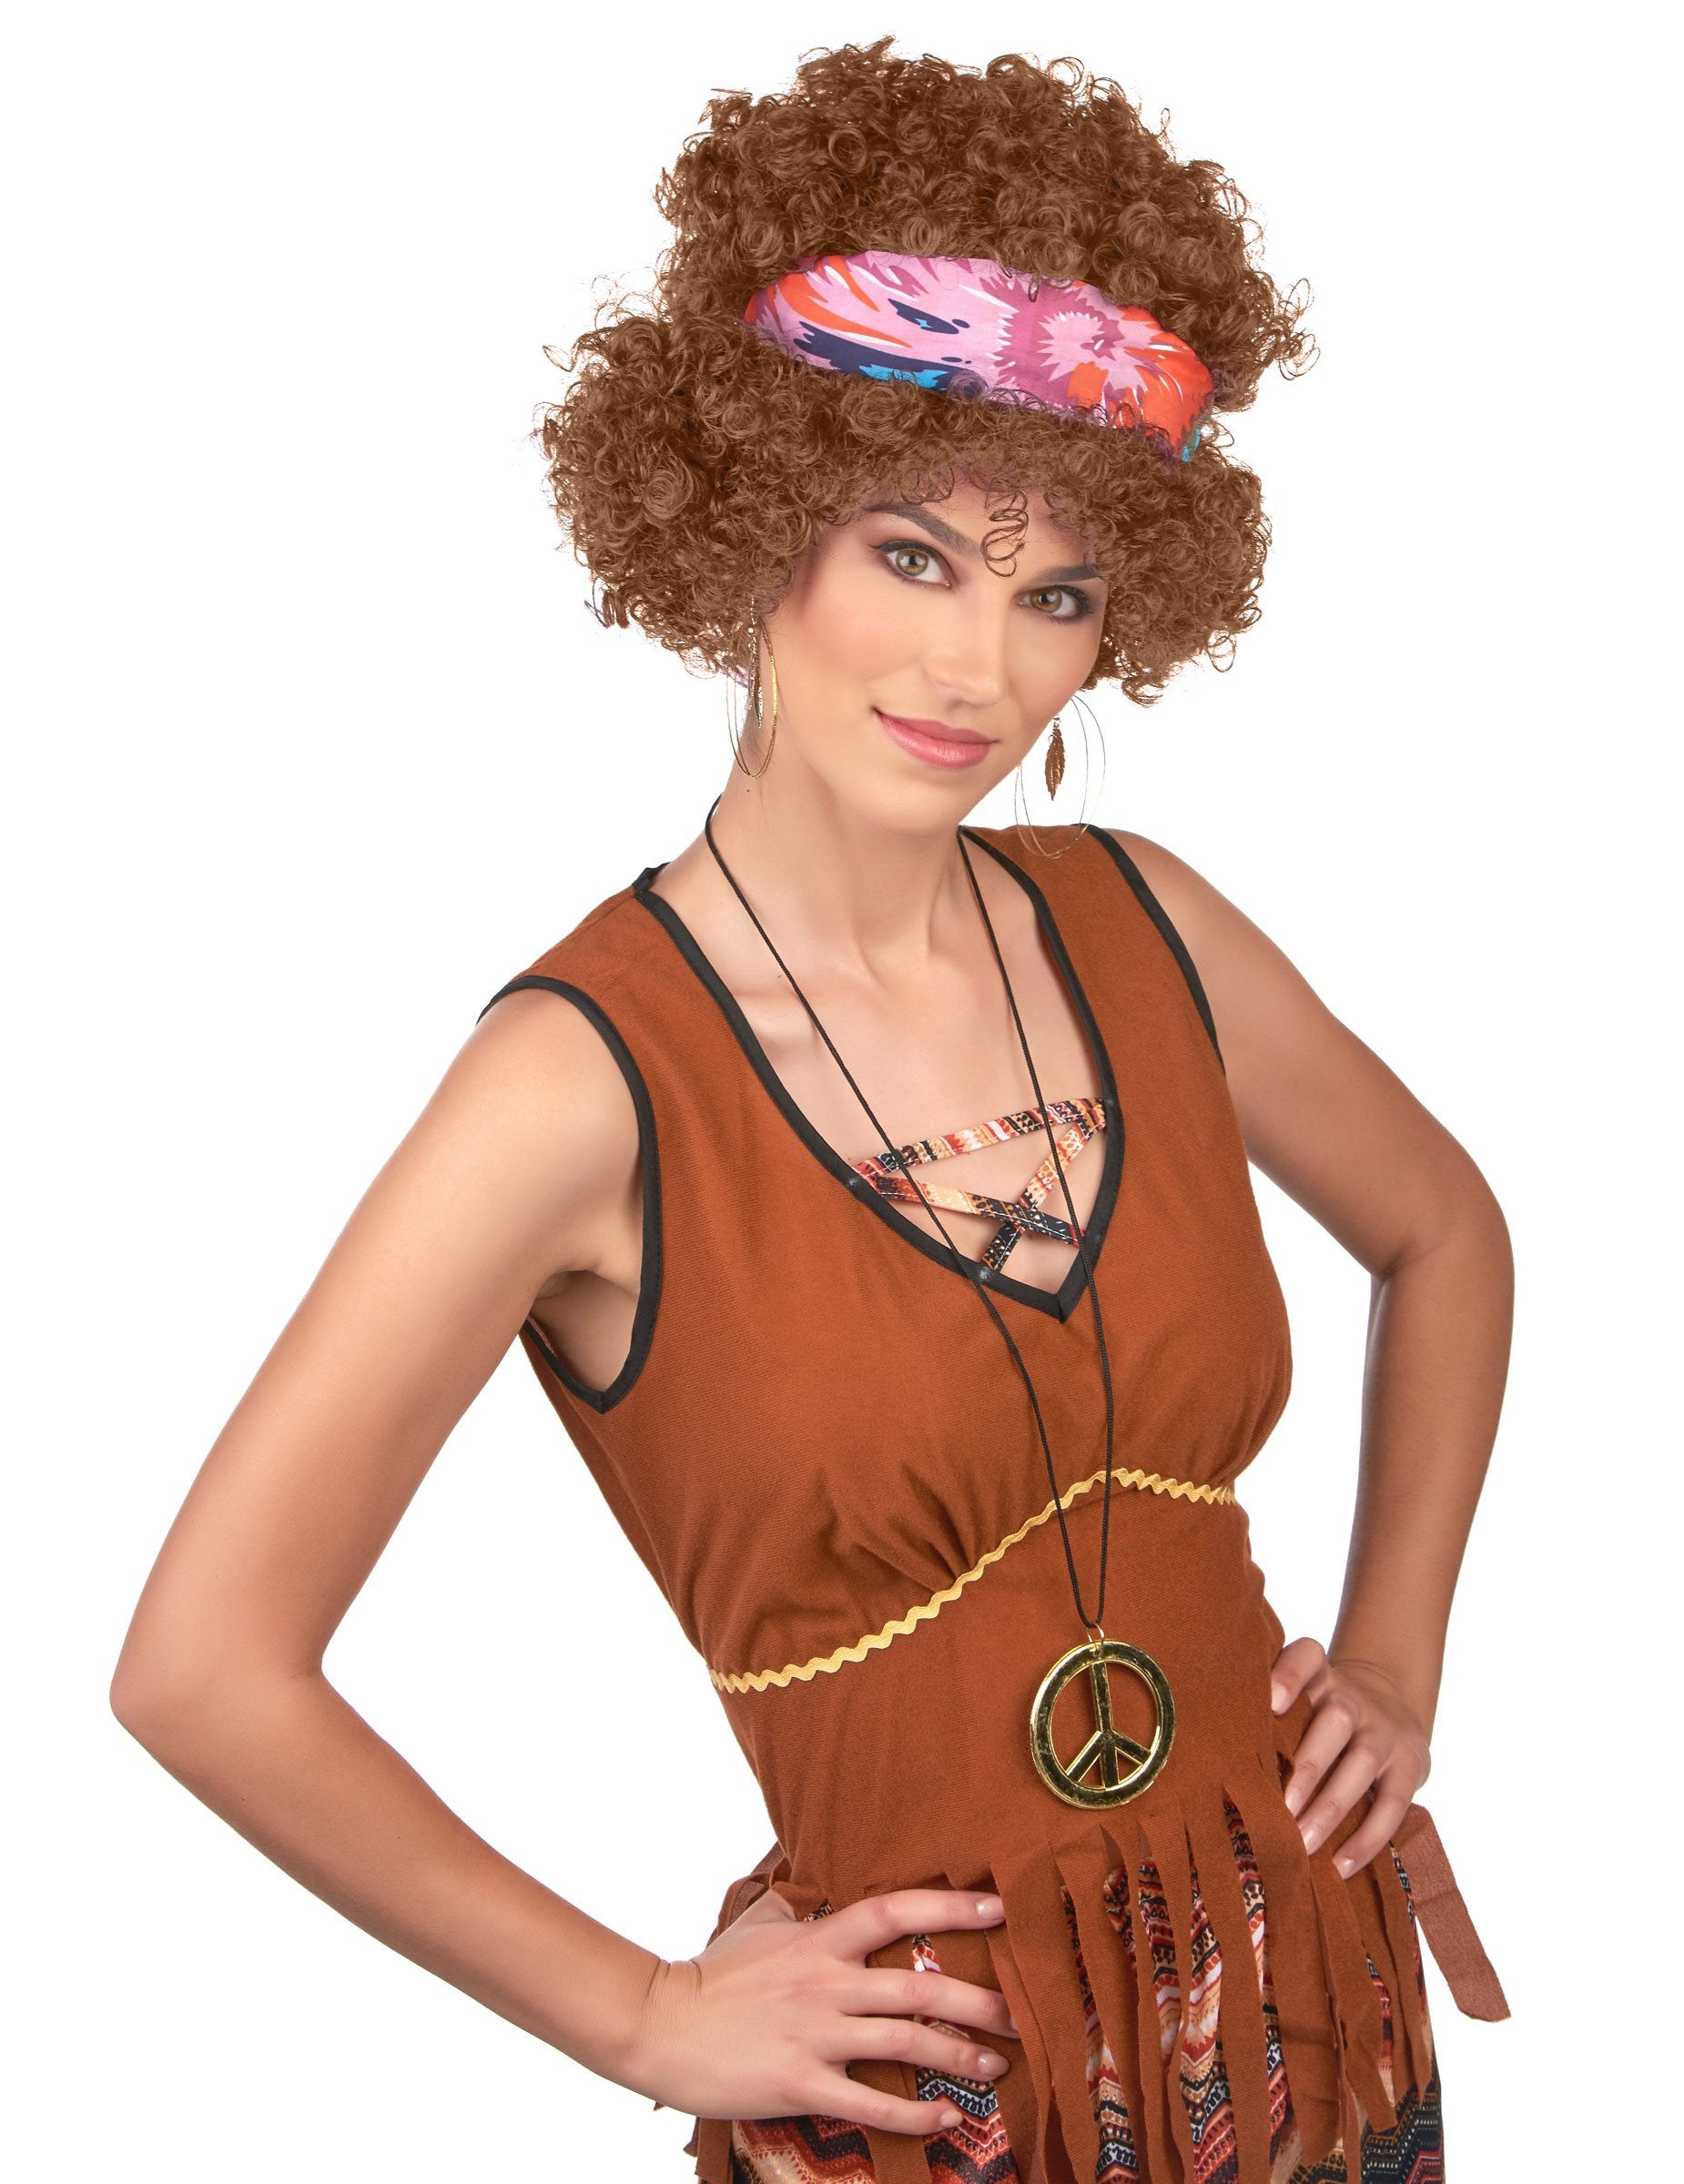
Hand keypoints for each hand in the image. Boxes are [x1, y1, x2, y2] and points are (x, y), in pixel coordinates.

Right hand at [628, 1884, 1019, 2136]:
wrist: (661, 2024)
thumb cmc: (710, 1974)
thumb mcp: (757, 1924)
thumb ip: (797, 1907)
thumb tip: (814, 1886)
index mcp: (818, 1940)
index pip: (895, 1910)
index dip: (950, 1904)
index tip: (998, 1905)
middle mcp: (825, 1983)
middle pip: (917, 1987)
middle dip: (978, 2000)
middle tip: (1021, 2012)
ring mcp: (814, 2035)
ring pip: (904, 2043)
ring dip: (958, 2056)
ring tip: (997, 2067)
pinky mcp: (799, 2083)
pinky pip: (868, 2102)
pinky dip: (912, 2114)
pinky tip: (944, 2118)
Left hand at [1270, 1636, 1431, 1878]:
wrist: (1394, 1707)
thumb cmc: (1318, 1714)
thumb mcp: (1300, 1699)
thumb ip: (1261, 1715)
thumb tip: (1205, 1760)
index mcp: (1320, 1676)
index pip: (1309, 1657)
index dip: (1291, 1674)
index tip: (1270, 1700)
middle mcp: (1353, 1699)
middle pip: (1336, 1719)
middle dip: (1306, 1765)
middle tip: (1278, 1806)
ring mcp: (1384, 1732)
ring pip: (1362, 1763)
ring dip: (1330, 1806)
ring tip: (1301, 1842)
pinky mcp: (1410, 1767)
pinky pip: (1393, 1803)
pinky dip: (1367, 1838)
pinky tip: (1340, 1866)